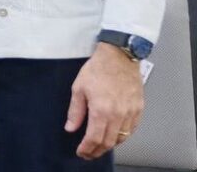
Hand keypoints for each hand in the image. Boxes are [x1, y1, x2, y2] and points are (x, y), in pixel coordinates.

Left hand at [65, 43, 144, 158]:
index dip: (87, 148)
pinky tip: (115, 135)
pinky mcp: (139, 108)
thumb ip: (75, 111)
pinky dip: (123, 135)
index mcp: (101, 110)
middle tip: (89, 153)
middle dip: (98, 151)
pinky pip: (132, 129)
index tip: (81, 152)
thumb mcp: (79, 89)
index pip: (94, 138)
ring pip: (122, 137)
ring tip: (100, 146)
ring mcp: (131, 112)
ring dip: (110, 145)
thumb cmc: (98, 69)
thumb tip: (71, 128)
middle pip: (109, 142)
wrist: (119, 56)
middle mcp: (118, 115)